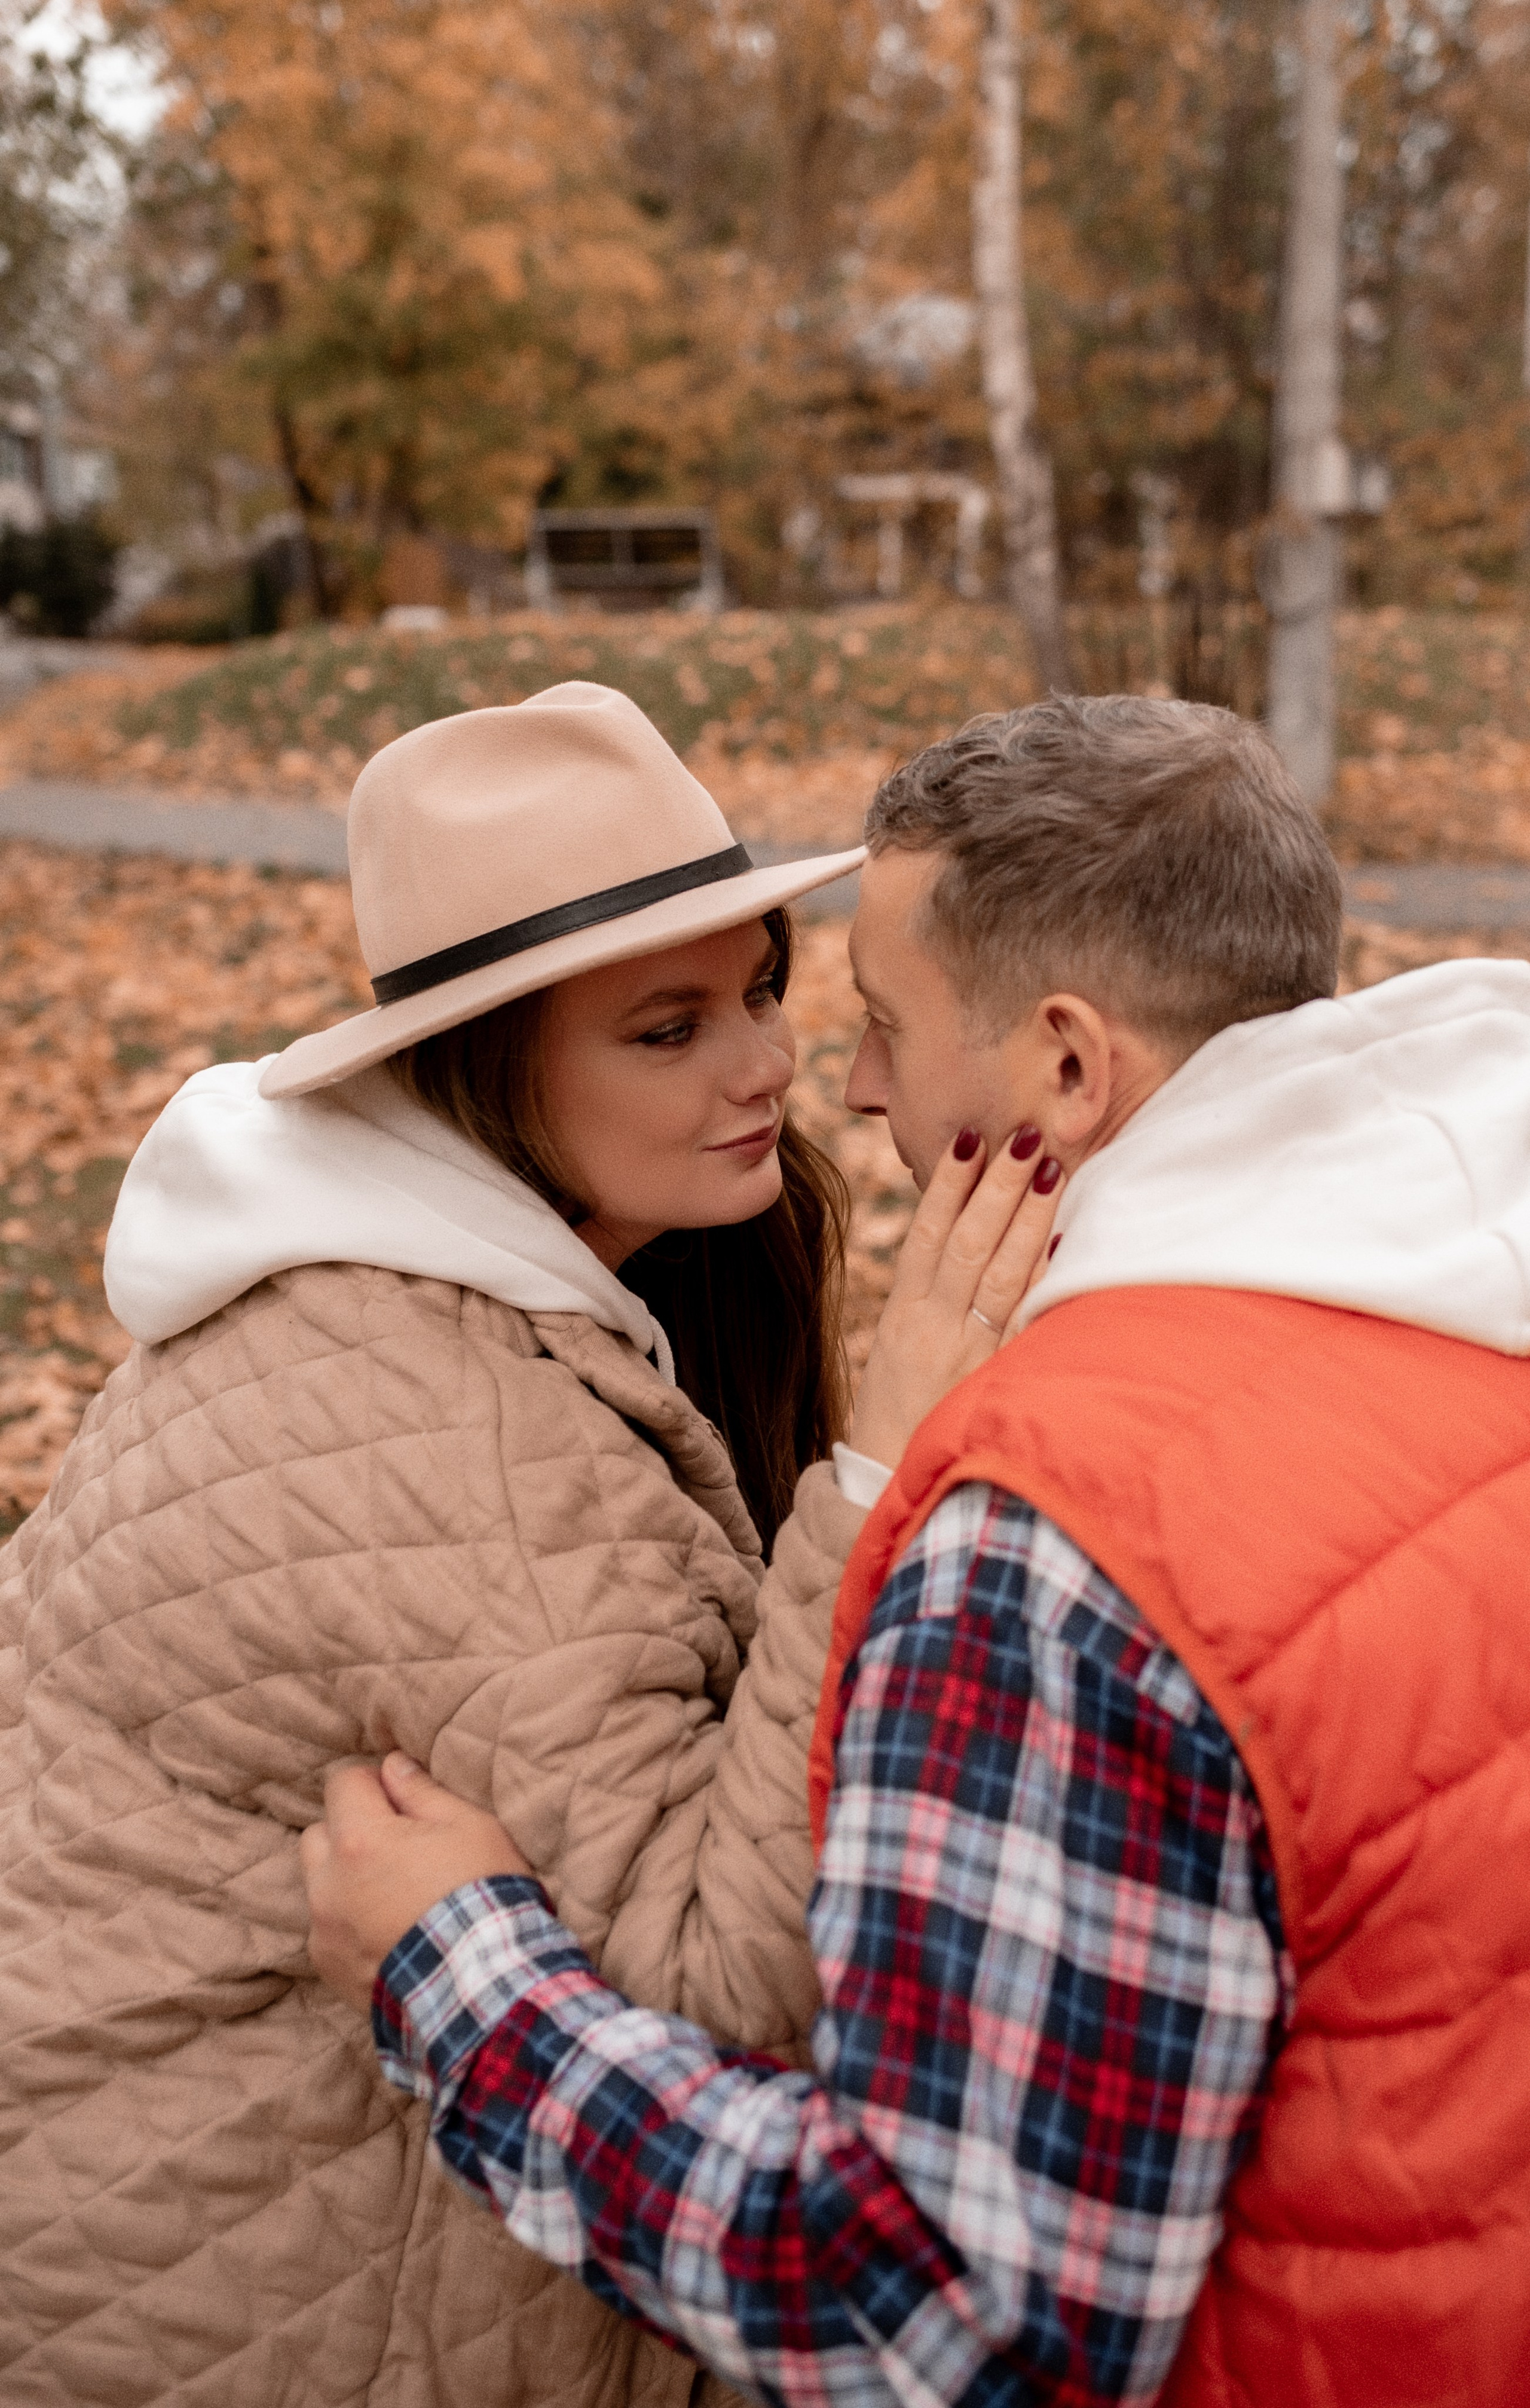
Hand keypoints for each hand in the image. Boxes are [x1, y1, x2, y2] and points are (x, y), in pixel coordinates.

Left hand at [301, 1751, 530, 2012]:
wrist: (483, 1987)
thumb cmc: (483, 1896)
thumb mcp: (469, 1826)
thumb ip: (421, 1791)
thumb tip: (392, 1766)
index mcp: (359, 1839)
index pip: (343, 1782)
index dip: (375, 1783)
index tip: (404, 1801)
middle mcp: (328, 1883)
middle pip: (320, 1833)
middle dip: (351, 1830)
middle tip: (398, 1847)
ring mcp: (324, 1931)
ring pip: (319, 1884)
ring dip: (345, 1878)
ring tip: (393, 1894)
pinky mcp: (329, 1968)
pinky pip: (327, 1929)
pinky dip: (349, 1923)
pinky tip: (391, 1933)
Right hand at [849, 1128, 1061, 1469]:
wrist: (883, 1491)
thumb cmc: (895, 1418)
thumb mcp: (897, 1353)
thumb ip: (929, 1303)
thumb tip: (971, 1244)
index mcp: (901, 1315)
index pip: (926, 1234)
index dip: (947, 1184)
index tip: (970, 1139)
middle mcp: (930, 1327)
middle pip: (966, 1242)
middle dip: (997, 1185)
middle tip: (1025, 1134)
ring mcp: (964, 1354)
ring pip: (998, 1272)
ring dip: (1026, 1216)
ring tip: (1051, 1167)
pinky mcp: (993, 1381)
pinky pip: (1023, 1323)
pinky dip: (1043, 1282)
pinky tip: (1065, 1246)